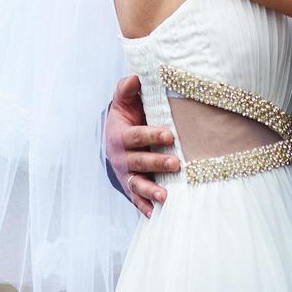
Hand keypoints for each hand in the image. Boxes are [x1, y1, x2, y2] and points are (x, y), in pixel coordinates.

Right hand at [104, 75, 179, 216]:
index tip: (170, 135)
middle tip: (176, 164)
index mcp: (121, 135)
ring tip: (165, 195)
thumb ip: (127, 89)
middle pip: (139, 161)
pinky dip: (146, 207)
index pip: (137, 135)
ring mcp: (126, 174)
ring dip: (150, 190)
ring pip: (137, 183)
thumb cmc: (127, 116)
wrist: (115, 138)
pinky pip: (137, 199)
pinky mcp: (132, 187)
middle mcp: (122, 157)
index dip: (152, 135)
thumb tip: (135, 77)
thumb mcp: (123, 101)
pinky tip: (157, 214)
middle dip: (157, 163)